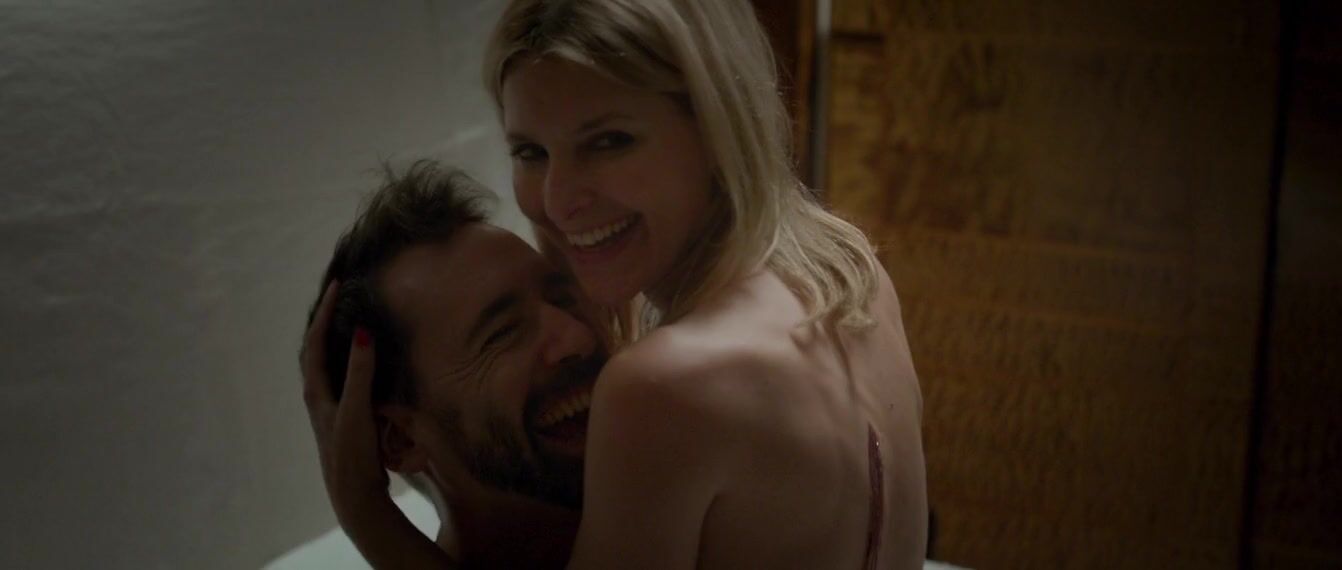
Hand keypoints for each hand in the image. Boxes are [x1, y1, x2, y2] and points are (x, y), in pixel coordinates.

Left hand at [301, 281, 455, 567]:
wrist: (355, 497)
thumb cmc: (352, 455)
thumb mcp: (357, 410)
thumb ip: (360, 371)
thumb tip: (361, 330)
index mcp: (315, 391)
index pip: (313, 341)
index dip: (324, 311)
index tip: (338, 284)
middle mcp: (317, 397)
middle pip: (314, 348)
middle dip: (324, 320)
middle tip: (339, 293)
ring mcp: (330, 408)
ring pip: (326, 363)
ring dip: (334, 338)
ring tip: (348, 316)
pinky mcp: (344, 417)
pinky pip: (342, 376)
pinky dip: (348, 358)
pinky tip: (363, 359)